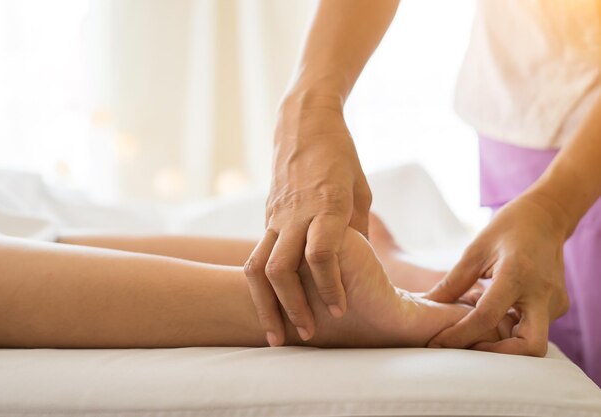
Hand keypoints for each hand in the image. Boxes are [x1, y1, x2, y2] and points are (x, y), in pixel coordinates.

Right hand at [244, 94, 371, 345]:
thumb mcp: (361, 191)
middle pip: (281, 268)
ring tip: (275, 335)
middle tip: (307, 334)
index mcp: (327, 205)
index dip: (329, 287)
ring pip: (258, 266)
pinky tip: (269, 306)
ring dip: (266, 304)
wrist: (303, 125)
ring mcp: (276, 216)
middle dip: (292, 307)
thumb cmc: (341, 156)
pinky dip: (261, 285)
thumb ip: (357, 232)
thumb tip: (360, 269)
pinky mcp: (267, 217)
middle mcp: (296, 214)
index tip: (339, 310)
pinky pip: (257, 254)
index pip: (321, 255)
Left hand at [425, 193, 570, 355]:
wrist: (545, 217)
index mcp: (517, 274)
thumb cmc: (507, 229)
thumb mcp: (475, 251)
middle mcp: (542, 293)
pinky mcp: (558, 306)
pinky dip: (512, 331)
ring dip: (504, 346)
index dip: (459, 335)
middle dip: (497, 357)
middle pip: (529, 347)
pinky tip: (493, 319)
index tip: (438, 344)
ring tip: (475, 332)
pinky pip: (535, 328)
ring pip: (534, 342)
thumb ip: (453, 282)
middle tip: (466, 351)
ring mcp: (555, 302)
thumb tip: (426, 305)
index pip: (487, 317)